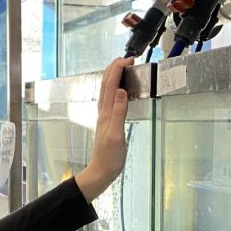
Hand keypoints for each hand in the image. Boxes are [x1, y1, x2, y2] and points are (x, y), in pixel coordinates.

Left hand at [75, 56, 133, 202]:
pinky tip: (121, 91)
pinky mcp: (107, 122)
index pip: (110, 85)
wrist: (101, 171)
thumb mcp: (116, 134)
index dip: (117, 70)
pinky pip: (110, 99)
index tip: (129, 60)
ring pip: (107, 90)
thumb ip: (118, 112)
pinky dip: (115, 89)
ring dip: (114, 77)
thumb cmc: (109, 157)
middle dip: (114, 69)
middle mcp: (103, 111)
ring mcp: (104, 116)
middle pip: (106, 84)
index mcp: (106, 112)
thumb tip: (120, 90)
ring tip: (123, 68)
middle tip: (127, 59)